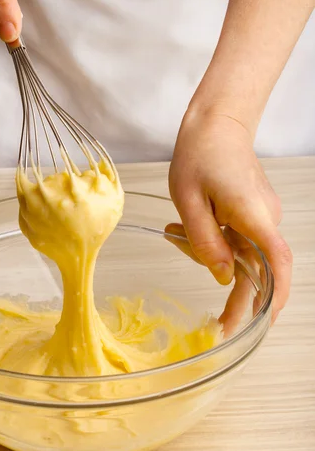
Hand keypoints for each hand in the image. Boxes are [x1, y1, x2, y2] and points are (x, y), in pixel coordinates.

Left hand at [169, 111, 291, 322]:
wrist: (218, 125)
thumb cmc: (200, 154)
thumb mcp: (188, 200)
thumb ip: (204, 242)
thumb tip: (222, 278)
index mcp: (251, 214)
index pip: (276, 261)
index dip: (274, 295)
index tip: (264, 322)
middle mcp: (265, 219)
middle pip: (257, 268)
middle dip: (238, 298)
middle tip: (217, 325)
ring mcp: (262, 217)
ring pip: (243, 255)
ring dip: (212, 256)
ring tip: (175, 231)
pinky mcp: (255, 214)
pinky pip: (239, 240)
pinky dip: (215, 243)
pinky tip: (187, 227)